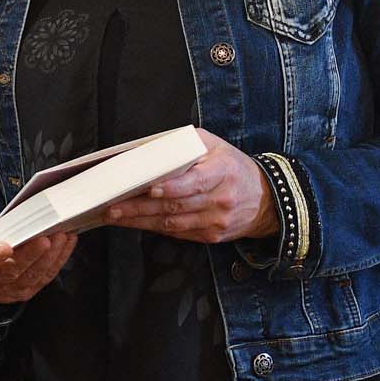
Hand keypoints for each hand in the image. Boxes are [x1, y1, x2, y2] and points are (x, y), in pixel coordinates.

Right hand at [0, 209, 74, 304]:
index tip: (5, 246)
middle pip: (10, 273)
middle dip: (30, 255)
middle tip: (45, 237)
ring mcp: (7, 291)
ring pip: (30, 277)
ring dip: (49, 258)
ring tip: (60, 236)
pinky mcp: (25, 289)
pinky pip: (44, 277)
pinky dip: (58, 260)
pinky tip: (67, 242)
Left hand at [104, 128, 276, 243]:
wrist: (266, 199)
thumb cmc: (232, 166)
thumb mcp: (214, 145)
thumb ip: (184, 144)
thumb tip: (147, 150)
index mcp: (223, 172)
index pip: (195, 182)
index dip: (172, 187)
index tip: (149, 188)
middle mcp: (221, 199)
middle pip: (177, 206)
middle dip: (140, 207)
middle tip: (113, 206)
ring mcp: (217, 221)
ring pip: (173, 223)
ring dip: (140, 221)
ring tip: (115, 216)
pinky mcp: (211, 235)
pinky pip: (178, 233)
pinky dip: (154, 228)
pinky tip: (134, 223)